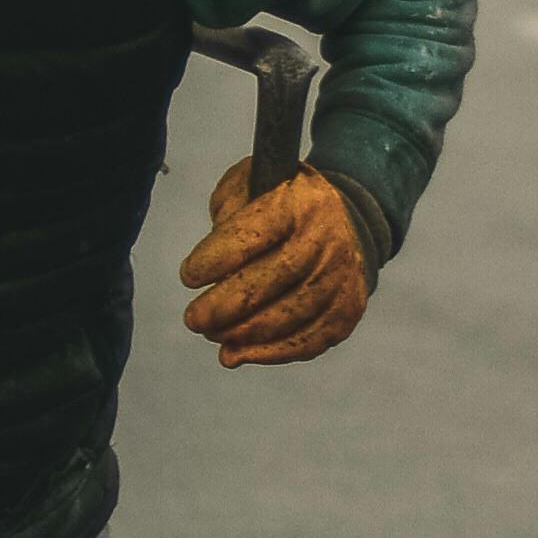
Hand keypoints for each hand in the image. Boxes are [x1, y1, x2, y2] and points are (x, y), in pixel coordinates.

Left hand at [178, 160, 370, 368]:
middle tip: (194, 319)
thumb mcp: (251, 184)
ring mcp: (342, 275)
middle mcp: (326, 238)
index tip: (188, 276)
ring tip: (213, 335)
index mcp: (298, 202)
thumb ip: (228, 214)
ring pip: (291, 316)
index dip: (216, 259)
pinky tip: (238, 354)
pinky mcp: (348, 308)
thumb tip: (212, 269)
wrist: (347, 217)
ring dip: (244, 334)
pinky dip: (269, 353)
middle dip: (226, 306)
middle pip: (274, 278)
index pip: (253, 235)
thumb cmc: (282, 203)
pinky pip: (310, 340)